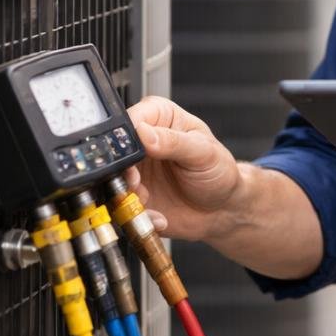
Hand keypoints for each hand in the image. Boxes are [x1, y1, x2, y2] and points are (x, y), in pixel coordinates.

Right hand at [121, 96, 244, 241]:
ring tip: (148, 201)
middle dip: (123, 172)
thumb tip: (144, 133)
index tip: (136, 156)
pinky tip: (159, 218)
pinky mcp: (133, 197)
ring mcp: (135, 171)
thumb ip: (173, 142)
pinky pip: (122, 207)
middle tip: (136, 183)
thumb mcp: (203, 152)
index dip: (127, 138)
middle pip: (114, 153)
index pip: (130, 119)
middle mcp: (142, 142)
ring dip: (128, 197)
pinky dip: (138, 216)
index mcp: (159, 118)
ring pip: (112, 182)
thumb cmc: (218, 171)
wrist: (223, 209)